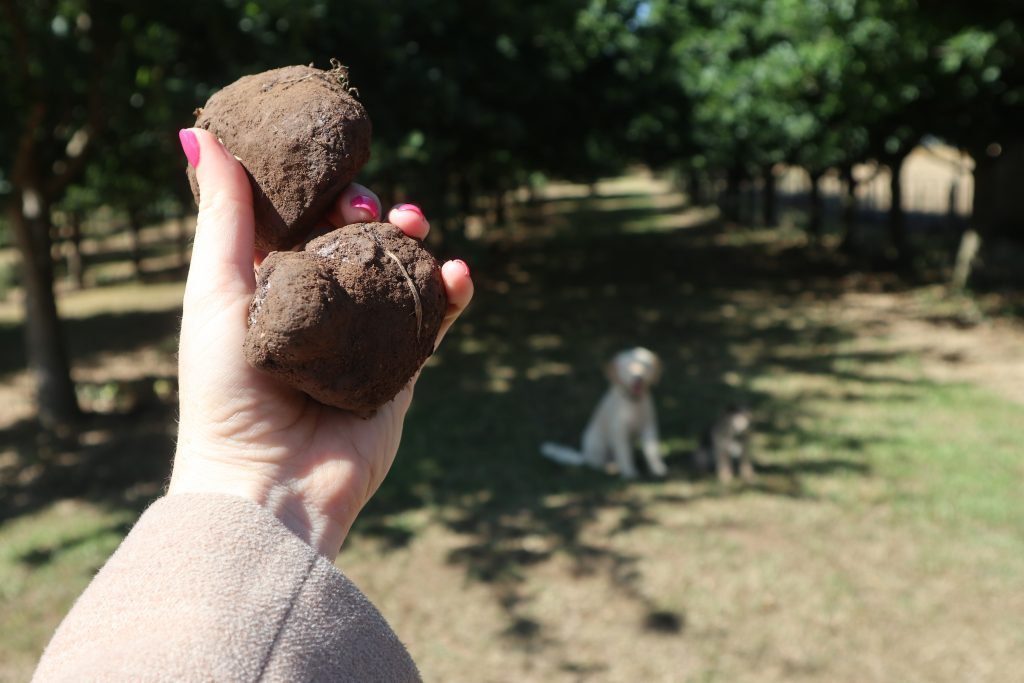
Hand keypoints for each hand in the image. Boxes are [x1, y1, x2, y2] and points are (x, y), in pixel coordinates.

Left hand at [168, 128, 472, 556]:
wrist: (269, 486)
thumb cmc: (226, 391)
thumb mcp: (216, 293)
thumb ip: (222, 218)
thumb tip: (198, 132)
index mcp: (273, 289)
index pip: (305, 223)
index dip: (323, 193)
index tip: (336, 176)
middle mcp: (321, 311)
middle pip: (358, 243)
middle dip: (372, 214)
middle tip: (374, 208)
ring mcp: (364, 340)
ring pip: (401, 276)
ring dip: (414, 244)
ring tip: (416, 225)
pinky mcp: (401, 371)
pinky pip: (434, 324)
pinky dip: (450, 295)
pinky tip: (458, 275)